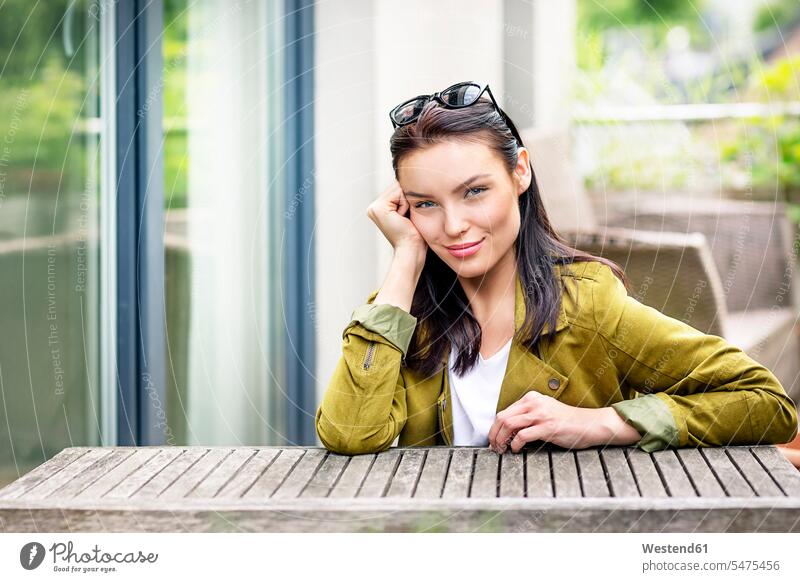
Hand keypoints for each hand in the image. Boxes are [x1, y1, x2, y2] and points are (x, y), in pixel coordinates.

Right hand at [367, 179, 427, 258]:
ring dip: (408, 202)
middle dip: (408, 199)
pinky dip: (406, 205)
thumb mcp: (409, 212)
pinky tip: (403, 218)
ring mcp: (374, 208)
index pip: (398, 188)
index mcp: (379, 207)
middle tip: (407, 219)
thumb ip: (405, 196)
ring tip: (405, 219)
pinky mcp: (379, 209)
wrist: (411, 251)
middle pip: (397, 186)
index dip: (409, 198)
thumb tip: (411, 178)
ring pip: (399, 188)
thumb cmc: (415, 235)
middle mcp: (373, 207)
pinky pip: (400, 193)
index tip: (408, 217)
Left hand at [487, 391, 639, 452]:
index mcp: (531, 398)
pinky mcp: (547, 427)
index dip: (495, 427)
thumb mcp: (545, 410)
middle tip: (494, 447)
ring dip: (501, 440)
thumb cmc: (567, 421)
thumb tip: (508, 429)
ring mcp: (541, 414)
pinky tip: (516, 450)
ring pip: (509, 425)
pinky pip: (522, 436)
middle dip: (494, 434)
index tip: (493, 438)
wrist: (590, 424)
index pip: (504, 412)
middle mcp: (534, 403)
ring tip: (502, 449)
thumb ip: (528, 415)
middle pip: (503, 418)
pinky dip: (515, 444)